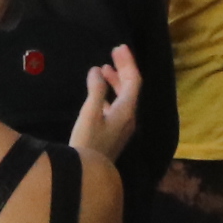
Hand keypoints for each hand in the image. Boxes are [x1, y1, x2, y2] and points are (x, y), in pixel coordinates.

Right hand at [69, 44, 142, 161]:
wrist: (89, 174)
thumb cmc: (88, 142)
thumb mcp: (90, 114)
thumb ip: (96, 90)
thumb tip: (97, 71)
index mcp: (127, 110)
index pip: (133, 81)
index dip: (128, 63)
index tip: (119, 48)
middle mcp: (129, 117)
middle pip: (131, 88)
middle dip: (124, 69)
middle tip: (114, 53)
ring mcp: (123, 127)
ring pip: (125, 97)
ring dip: (116, 81)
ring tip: (105, 69)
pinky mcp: (115, 133)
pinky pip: (118, 106)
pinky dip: (111, 94)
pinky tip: (100, 93)